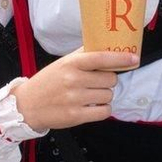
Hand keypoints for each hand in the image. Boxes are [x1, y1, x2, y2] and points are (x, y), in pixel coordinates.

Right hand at [13, 49, 137, 130]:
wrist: (27, 105)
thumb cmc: (47, 82)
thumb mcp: (62, 63)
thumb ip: (82, 55)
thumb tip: (105, 45)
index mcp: (71, 64)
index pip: (101, 58)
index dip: (120, 58)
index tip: (134, 58)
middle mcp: (73, 80)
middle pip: (110, 79)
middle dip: (107, 82)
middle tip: (96, 83)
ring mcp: (75, 99)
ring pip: (109, 96)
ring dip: (104, 96)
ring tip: (90, 96)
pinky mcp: (76, 116)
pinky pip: (104, 111)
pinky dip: (102, 110)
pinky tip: (92, 106)